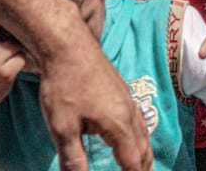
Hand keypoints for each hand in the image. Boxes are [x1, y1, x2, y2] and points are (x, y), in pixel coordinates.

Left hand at [36, 14, 153, 170]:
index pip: (132, 163)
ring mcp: (128, 100)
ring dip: (143, 154)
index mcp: (119, 125)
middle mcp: (130, 113)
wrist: (69, 47)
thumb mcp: (62, 127)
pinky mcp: (121, 91)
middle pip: (143, 150)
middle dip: (143, 169)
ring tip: (142, 167)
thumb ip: (72, 158)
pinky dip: (139, 137)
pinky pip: (138, 121)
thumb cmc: (64, 85)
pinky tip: (130, 135)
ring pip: (143, 134)